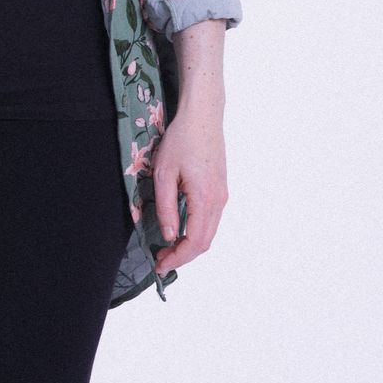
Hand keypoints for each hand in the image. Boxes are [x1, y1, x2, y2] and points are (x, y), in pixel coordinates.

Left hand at [149, 95, 227, 274]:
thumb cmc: (181, 140)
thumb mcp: (164, 173)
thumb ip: (166, 207)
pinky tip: (180, 230)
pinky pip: (211, 220)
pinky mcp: (220, 190)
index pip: (195, 241)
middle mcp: (219, 200)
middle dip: (182, 256)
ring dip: (189, 245)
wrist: (203, 117)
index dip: (177, 258)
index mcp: (205, 198)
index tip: (160, 265)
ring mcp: (222, 195)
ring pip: (209, 233)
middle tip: (160, 260)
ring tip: (167, 249)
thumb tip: (170, 235)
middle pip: (205, 242)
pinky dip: (196, 232)